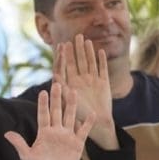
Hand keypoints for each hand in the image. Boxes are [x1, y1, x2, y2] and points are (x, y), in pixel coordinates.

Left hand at [4, 82, 94, 159]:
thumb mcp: (27, 157)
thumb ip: (19, 144)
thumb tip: (6, 133)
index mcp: (44, 133)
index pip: (43, 115)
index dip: (43, 104)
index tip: (43, 92)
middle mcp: (56, 131)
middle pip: (57, 111)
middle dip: (57, 98)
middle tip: (58, 83)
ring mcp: (67, 136)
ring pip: (70, 117)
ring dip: (72, 105)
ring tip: (73, 91)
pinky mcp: (77, 143)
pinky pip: (84, 131)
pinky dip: (88, 123)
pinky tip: (92, 113)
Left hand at [54, 33, 115, 148]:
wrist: (98, 122)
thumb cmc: (81, 115)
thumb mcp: (69, 102)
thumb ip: (63, 89)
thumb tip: (54, 76)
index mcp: (71, 84)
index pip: (65, 67)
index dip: (64, 56)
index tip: (61, 45)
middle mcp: (81, 80)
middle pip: (77, 62)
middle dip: (75, 50)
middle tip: (74, 36)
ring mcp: (92, 80)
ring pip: (89, 63)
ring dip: (87, 52)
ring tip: (85, 40)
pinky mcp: (104, 83)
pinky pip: (102, 69)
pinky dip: (101, 60)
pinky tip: (100, 51)